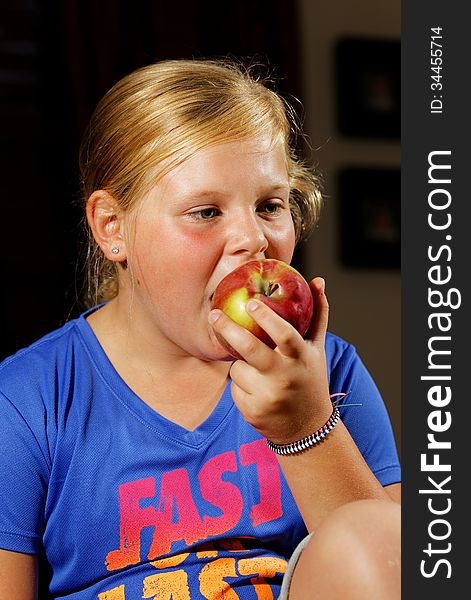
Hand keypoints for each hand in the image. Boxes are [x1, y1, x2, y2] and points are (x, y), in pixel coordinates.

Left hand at [208, 277, 331, 443]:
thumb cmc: (310, 379)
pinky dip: (240, 386)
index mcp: (301, 358)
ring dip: (240, 366)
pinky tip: (256, 392)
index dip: (267, 317)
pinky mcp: (252, 412)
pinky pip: (234, 389)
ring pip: (237, 369)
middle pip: (250, 349)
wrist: (307, 428)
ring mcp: (268, 396)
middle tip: (214, 315)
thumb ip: (317, 315)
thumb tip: (317, 280)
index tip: (250, 301)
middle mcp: (285, 377)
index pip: (285, 334)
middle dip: (229, 329)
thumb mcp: (317, 349)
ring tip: (259, 373)